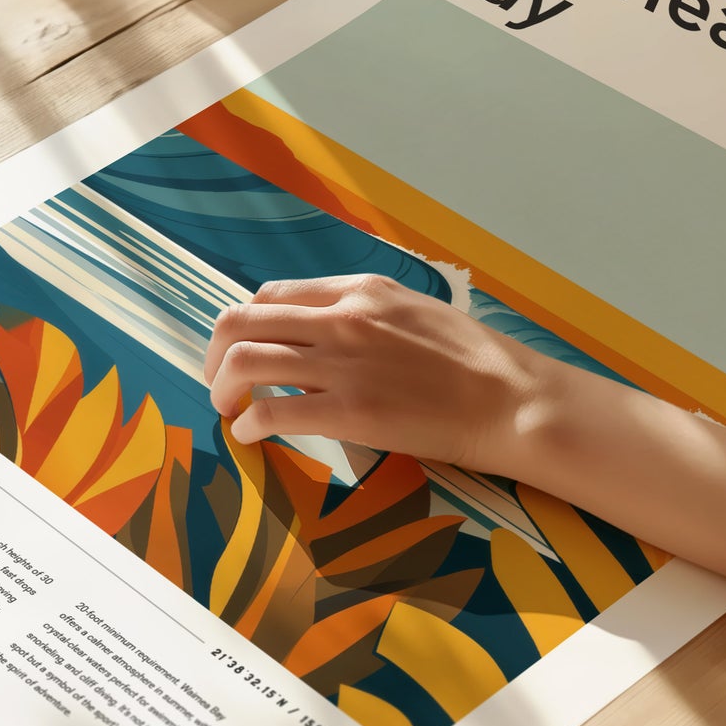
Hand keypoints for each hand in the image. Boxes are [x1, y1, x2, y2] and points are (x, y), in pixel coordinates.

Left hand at [203, 274, 550, 468]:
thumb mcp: (414, 310)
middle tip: (219, 382)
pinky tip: (251, 435)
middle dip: (216, 355)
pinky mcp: (348, 411)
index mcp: (358, 290)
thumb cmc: (473, 360)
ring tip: (226, 409)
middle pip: (242, 322)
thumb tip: (323, 333)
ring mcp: (342, 364)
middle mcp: (341, 318)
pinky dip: (248, 424)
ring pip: (244, 361)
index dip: (246, 324)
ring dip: (221, 388)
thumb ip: (365, 314)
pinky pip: (271, 411)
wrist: (509, 398)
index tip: (244, 350)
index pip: (272, 295)